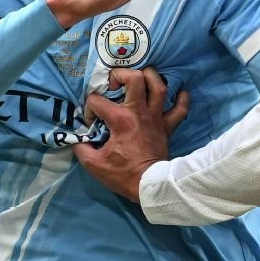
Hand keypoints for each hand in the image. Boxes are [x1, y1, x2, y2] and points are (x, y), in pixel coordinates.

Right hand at [73, 67, 189, 201]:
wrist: (151, 186)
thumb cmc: (123, 174)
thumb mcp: (93, 164)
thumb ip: (81, 148)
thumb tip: (78, 138)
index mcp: (120, 119)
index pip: (97, 101)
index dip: (89, 109)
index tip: (91, 123)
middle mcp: (139, 112)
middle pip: (135, 79)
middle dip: (121, 74)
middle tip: (114, 83)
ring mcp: (157, 117)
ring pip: (159, 86)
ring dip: (151, 77)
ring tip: (141, 79)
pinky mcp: (168, 126)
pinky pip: (181, 108)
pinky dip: (182, 98)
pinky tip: (178, 92)